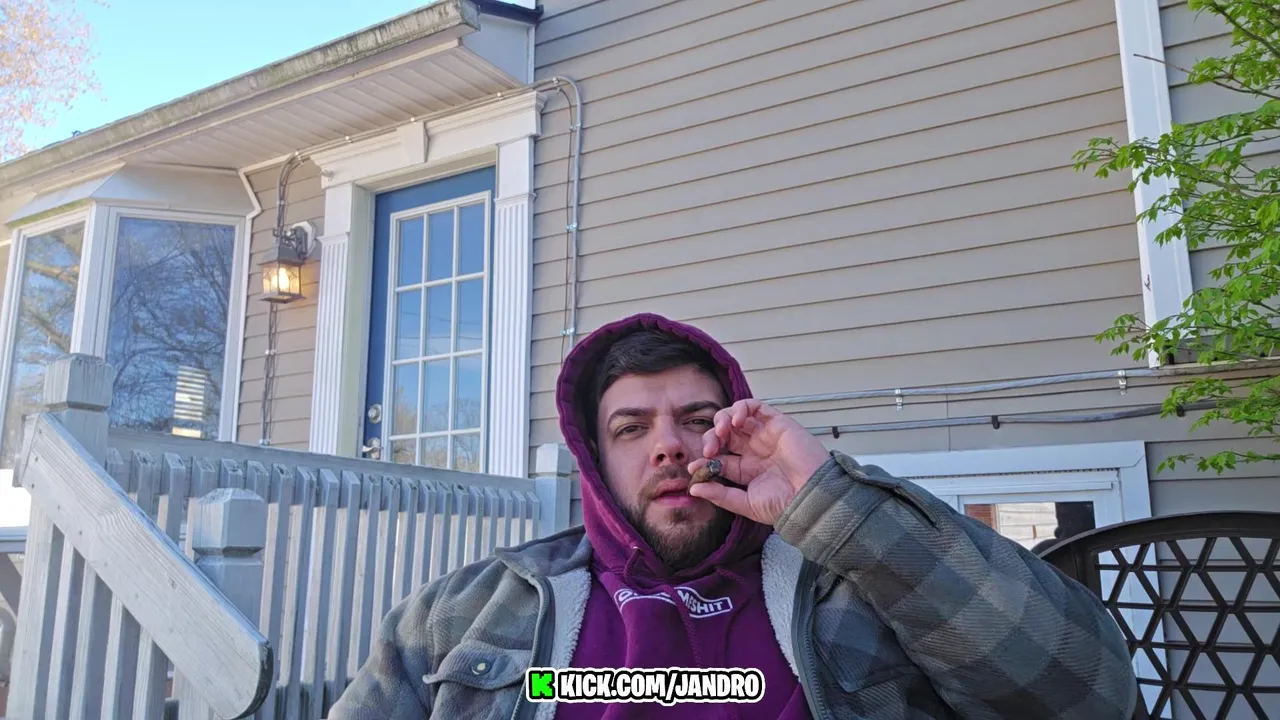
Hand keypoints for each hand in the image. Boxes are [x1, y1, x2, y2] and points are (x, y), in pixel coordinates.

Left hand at [686, 399, 830, 525]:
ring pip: (735, 417)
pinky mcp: (776, 422)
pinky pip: (755, 406)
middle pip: (723, 434)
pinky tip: (736, 421)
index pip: (718, 458)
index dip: (703, 459)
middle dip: (710, 438)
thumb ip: (721, 495)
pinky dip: (741, 408)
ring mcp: (764, 435)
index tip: (694, 467)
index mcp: (747, 469)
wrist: (812, 496)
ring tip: (721, 432)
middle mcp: (754, 450)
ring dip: (722, 420)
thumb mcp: (746, 504)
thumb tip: (694, 489)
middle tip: (709, 450)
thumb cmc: (785, 503)